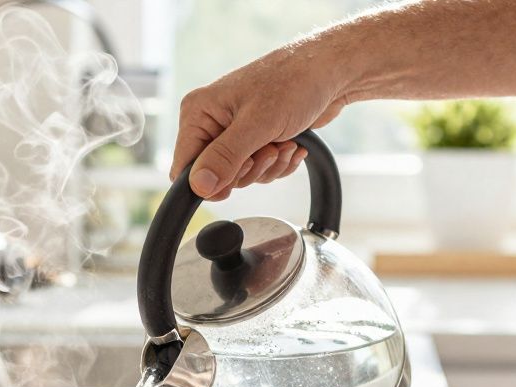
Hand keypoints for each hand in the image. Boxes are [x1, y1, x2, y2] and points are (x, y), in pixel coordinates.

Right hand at [172, 40, 353, 200]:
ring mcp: (234, 131)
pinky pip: (259, 170)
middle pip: (216, 176)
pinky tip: (291, 144)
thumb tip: (199, 186)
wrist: (330, 71)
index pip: (185, 167)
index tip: (236, 177)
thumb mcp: (257, 124)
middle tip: (269, 149)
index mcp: (198, 112)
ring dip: (269, 166)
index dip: (209, 181)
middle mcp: (211, 122)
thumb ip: (225, 157)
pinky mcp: (255, 139)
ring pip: (241, 176)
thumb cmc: (293, 83)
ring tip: (284, 141)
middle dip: (249, 169)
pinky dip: (278, 163)